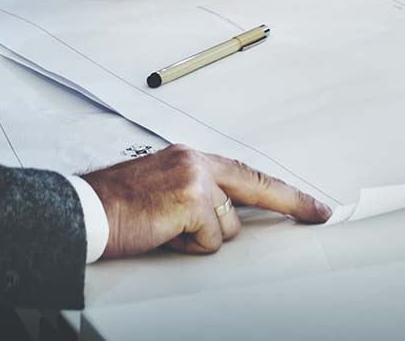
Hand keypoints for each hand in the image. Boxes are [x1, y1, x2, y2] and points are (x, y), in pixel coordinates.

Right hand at [82, 144, 331, 256]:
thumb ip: (197, 195)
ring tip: (165, 232)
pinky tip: (162, 235)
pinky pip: (210, 241)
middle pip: (258, 186)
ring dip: (200, 239)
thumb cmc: (116, 206)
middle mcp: (196, 161)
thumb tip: (229, 221)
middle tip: (321, 214)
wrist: (83, 210)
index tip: (310, 203)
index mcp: (190, 157)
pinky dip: (188, 247)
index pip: (245, 172)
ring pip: (227, 227)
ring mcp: (195, 179)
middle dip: (293, 202)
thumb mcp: (162, 190)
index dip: (280, 190)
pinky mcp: (192, 201)